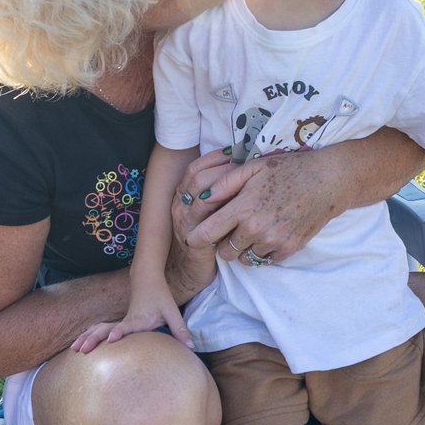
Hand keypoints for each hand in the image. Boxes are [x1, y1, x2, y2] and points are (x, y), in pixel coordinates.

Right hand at [71, 283, 191, 352]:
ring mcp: (120, 321)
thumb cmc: (160, 296)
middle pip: (106, 330)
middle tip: (82, 350)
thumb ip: (180, 329)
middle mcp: (126, 320)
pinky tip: (79, 345)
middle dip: (93, 339)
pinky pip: (100, 330)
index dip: (119, 332)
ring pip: (99, 329)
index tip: (111, 339)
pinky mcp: (118, 323)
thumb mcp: (172, 311)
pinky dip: (89, 336)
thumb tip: (192, 347)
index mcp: (139, 319)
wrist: (146, 278)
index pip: (127, 326)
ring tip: (75, 349)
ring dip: (86, 338)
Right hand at [168, 148, 234, 300]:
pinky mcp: (194, 241)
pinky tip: (240, 208)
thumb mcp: (203, 215)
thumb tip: (233, 172)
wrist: (185, 273)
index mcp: (181, 197)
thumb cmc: (201, 240)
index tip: (233, 151)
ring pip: (202, 197)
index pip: (194, 169)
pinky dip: (224, 212)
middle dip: (221, 168)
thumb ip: (212, 196)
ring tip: (245, 181)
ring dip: (224, 187)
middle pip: (198, 178)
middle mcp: (180, 207)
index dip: (212, 158)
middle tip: (243, 163)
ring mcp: (185, 224)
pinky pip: (208, 222)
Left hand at [187, 149, 345, 263]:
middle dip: (223, 244)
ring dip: (245, 248)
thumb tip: (202, 198)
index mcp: (243, 208)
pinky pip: (267, 260)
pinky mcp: (290, 249)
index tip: (193, 238)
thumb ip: (225, 184)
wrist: (327, 180)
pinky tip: (270, 233)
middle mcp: (256, 229)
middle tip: (231, 229)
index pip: (207, 234)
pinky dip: (264, 251)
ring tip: (253, 229)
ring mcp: (274, 241)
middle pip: (225, 253)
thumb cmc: (288, 169)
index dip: (196, 238)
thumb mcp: (253, 168)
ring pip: (246, 258)